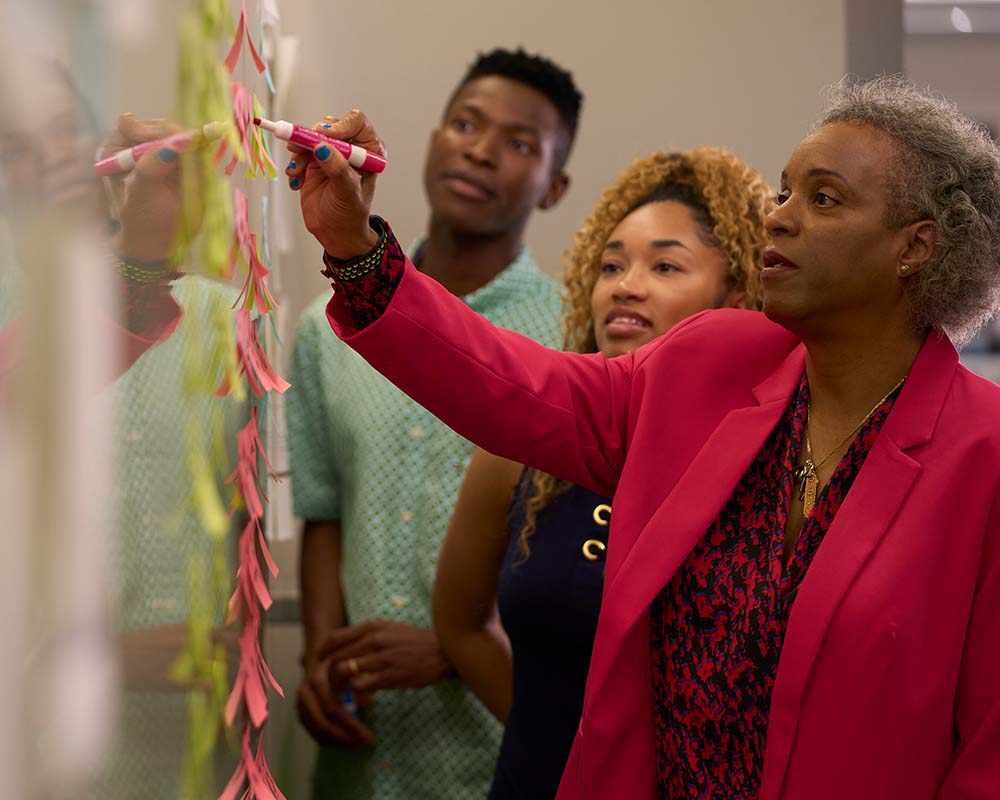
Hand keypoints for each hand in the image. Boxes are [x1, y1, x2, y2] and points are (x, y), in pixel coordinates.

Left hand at [101, 113, 195, 262]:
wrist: (160, 242)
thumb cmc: (142, 221)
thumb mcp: (140, 196)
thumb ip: (152, 169)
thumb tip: (173, 146)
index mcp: (116, 150)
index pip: (131, 125)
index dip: (150, 132)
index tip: (168, 147)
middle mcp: (138, 146)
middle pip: (159, 127)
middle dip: (176, 137)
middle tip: (193, 148)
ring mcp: (161, 152)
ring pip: (179, 136)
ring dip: (191, 145)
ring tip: (200, 157)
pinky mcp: (181, 162)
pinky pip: (194, 149)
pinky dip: (201, 153)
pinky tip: (206, 159)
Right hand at [285, 110, 382, 258]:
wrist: (336, 232)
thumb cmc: (351, 214)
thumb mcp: (348, 193)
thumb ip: (338, 170)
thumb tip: (323, 147)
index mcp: (368, 150)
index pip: (356, 123)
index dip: (339, 125)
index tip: (324, 136)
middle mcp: (350, 147)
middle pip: (329, 125)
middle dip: (312, 137)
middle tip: (300, 149)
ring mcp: (330, 152)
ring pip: (310, 137)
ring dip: (299, 152)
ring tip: (296, 173)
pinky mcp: (313, 160)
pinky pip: (298, 151)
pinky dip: (294, 164)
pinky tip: (297, 182)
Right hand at [297, 649, 375, 748]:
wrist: (319, 654)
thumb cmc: (340, 660)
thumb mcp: (351, 666)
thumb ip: (359, 682)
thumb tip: (367, 702)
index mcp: (317, 679)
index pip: (332, 709)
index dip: (350, 725)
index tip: (369, 735)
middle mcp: (305, 692)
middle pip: (322, 723)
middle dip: (343, 737)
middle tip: (362, 743)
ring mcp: (301, 703)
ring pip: (316, 730)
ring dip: (336, 741)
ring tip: (356, 744)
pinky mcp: (301, 711)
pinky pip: (313, 731)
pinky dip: (328, 740)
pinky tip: (345, 742)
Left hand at [321, 619, 452, 692]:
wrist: (443, 653)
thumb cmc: (415, 642)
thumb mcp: (391, 629)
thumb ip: (368, 634)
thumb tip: (346, 644)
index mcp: (373, 626)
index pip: (335, 637)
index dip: (323, 651)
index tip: (320, 661)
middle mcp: (374, 639)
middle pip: (336, 656)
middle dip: (329, 672)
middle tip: (331, 683)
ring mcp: (381, 658)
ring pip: (344, 672)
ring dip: (339, 685)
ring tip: (343, 693)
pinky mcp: (389, 676)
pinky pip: (360, 686)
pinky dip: (357, 694)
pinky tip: (364, 697)